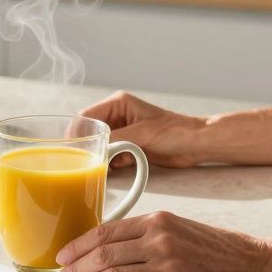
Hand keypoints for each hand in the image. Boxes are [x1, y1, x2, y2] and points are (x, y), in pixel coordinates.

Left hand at [53, 211, 271, 271]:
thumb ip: (146, 232)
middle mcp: (159, 239)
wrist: (253, 264)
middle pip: (103, 253)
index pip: (106, 231)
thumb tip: (107, 244)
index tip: (64, 254)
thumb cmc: (216, 246)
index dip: (79, 244)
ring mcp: (167, 266)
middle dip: (75, 266)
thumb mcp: (178, 226)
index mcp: (158, 219)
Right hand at [81, 91, 208, 167]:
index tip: (75, 149)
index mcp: (118, 103)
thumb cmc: (174, 132)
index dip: (78, 132)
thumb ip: (116, 139)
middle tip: (86, 160)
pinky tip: (117, 167)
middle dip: (88, 145)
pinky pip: (110, 154)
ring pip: (99, 144)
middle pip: (90, 130)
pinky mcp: (129, 145)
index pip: (86, 116)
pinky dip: (110, 162)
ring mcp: (123, 131)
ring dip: (100, 155)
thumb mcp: (142, 134)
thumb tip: (95, 149)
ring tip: (105, 164)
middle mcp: (117, 115)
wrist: (195, 144)